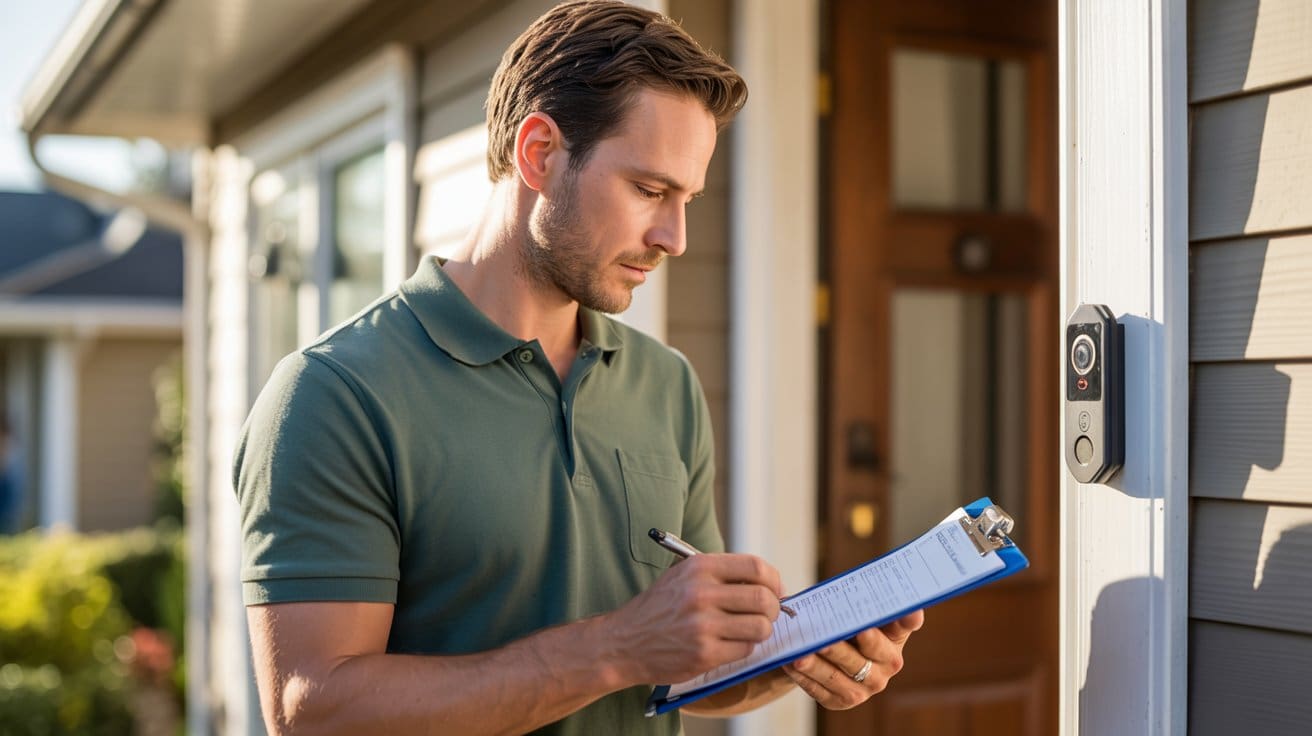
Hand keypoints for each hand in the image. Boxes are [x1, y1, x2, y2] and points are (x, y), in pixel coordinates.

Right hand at [606, 553, 783, 685]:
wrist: (625, 641)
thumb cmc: (661, 607)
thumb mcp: (684, 576)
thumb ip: (722, 574)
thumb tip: (769, 584)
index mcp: (699, 567)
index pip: (756, 568)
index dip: (774, 581)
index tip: (775, 590)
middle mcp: (701, 593)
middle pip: (764, 598)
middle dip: (774, 608)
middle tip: (767, 614)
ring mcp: (702, 625)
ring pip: (760, 627)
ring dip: (761, 630)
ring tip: (749, 630)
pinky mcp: (704, 653)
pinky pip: (745, 649)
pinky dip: (744, 647)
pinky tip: (730, 643)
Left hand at [781, 609, 923, 709]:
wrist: (830, 651)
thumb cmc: (846, 623)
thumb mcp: (855, 608)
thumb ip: (858, 599)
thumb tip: (844, 590)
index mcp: (894, 638)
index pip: (902, 627)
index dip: (895, 624)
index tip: (867, 627)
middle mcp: (886, 667)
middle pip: (862, 660)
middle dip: (839, 651)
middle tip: (822, 642)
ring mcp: (865, 688)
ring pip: (838, 678)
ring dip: (817, 667)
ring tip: (799, 657)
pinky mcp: (841, 701)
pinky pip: (820, 690)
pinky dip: (804, 677)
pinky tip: (791, 664)